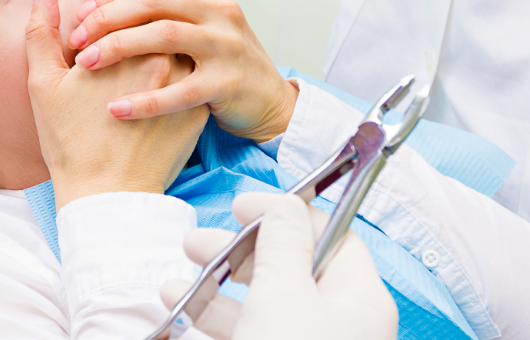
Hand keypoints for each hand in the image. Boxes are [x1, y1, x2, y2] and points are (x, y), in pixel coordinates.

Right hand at [25, 0, 208, 208]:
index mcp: (132, 45)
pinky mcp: (199, 113)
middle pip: (158, 24)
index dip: (109, 15)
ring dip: (161, 50)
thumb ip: (41, 30)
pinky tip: (152, 94)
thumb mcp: (44, 84)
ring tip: (133, 72)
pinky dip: (176, 77)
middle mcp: (168, 60)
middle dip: (138, 29)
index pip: (130, 6)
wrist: (107, 197)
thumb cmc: (71, 143)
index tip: (94, 36)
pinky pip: (192, 80)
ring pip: (179, 50)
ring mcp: (188, 87)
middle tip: (113, 55)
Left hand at [66, 0, 296, 141]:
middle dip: (107, 18)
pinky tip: (115, 109)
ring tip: (85, 64)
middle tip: (76, 39)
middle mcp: (221, 11)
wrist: (269, 101)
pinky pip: (179, 91)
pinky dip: (145, 101)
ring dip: (118, 48)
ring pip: (164, 36)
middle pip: (153, 1)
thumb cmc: (222, 60)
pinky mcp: (228, 83)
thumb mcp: (200, 17)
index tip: (80, 14)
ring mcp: (227, 46)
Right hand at [161, 193, 397, 339]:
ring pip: (261, 306)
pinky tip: (179, 317)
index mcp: (356, 297)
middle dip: (236, 252)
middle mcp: (337, 323)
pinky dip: (212, 325)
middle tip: (193, 244)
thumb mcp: (283, 295)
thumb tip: (286, 204)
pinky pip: (247, 336)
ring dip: (215, 289)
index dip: (285, 213)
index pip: (330, 234)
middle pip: (288, 268)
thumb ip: (282, 243)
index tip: (239, 207)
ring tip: (173, 285)